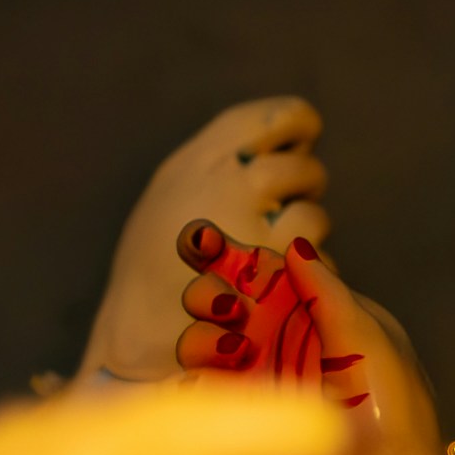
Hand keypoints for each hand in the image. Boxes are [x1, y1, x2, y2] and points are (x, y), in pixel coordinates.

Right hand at [82, 101, 330, 383]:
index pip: (271, 119)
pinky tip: (274, 291)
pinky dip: (302, 279)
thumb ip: (219, 164)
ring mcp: (256, 227)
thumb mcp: (172, 193)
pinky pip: (316, 263)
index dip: (297, 125)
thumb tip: (283, 144)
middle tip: (286, 210)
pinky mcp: (278, 276)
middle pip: (302, 168)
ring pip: (314, 216)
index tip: (302, 139)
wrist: (138, 335)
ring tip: (270, 259)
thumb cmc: (153, 267)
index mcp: (200, 160)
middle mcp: (228, 185)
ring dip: (305, 237)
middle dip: (304, 189)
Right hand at [176, 236, 447, 454]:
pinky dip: (194, 379)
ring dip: (202, 335)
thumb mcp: (369, 340)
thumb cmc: (391, 414)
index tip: (208, 245)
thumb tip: (295, 245)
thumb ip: (328, 292)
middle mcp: (277, 342)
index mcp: (314, 314)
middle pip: (219, 300)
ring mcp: (253, 382)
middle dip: (210, 294)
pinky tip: (219, 379)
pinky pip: (195, 390)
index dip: (229, 254)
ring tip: (232, 349)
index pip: (262, 271)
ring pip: (199, 340)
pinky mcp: (237, 421)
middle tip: (228, 308)